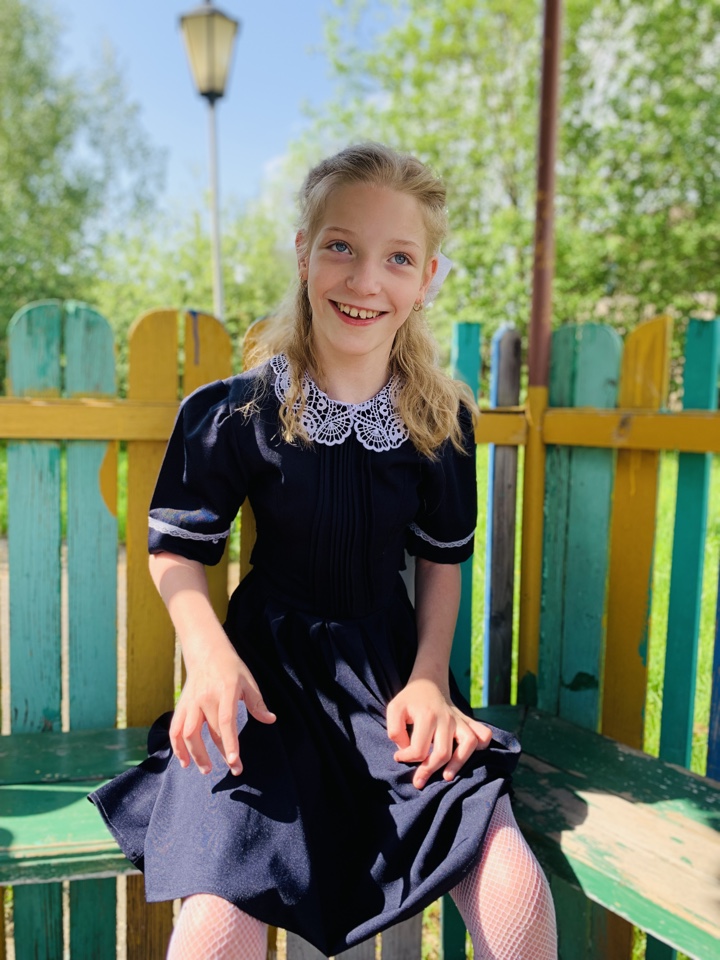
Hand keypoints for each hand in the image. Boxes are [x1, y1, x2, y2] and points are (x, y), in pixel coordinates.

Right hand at [169, 644, 275, 776]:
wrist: (206, 652)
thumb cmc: (231, 668)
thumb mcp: (248, 681)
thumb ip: (257, 703)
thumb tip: (271, 720)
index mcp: (225, 691)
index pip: (226, 721)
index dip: (230, 742)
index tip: (234, 761)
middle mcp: (205, 698)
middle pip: (211, 731)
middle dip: (222, 753)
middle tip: (234, 770)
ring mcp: (191, 702)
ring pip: (188, 733)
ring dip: (196, 754)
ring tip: (206, 770)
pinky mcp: (182, 706)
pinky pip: (175, 729)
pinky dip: (177, 747)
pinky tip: (184, 762)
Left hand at [386, 678, 491, 788]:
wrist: (429, 682)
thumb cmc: (409, 699)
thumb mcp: (394, 709)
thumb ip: (395, 731)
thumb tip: (406, 750)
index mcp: (427, 715)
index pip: (418, 749)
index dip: (406, 758)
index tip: (399, 757)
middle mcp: (446, 718)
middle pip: (443, 752)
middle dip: (429, 771)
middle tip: (418, 781)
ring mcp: (460, 719)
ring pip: (468, 744)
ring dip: (459, 764)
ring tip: (447, 777)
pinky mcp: (467, 721)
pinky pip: (483, 734)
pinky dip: (482, 745)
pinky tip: (469, 755)